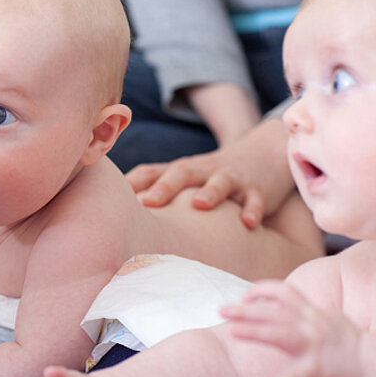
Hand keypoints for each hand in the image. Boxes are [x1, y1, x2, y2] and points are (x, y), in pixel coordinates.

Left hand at [126, 117, 292, 227]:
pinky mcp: (256, 188)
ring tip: (199, 205)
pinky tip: (247, 222)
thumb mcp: (183, 177)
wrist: (263, 153)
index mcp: (180, 170)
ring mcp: (230, 177)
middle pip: (181, 172)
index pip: (152, 171)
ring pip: (220, 181)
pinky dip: (252, 209)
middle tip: (148, 202)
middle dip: (164, 187)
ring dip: (210, 192)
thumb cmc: (211, 174)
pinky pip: (255, 198)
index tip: (111, 197)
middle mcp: (202, 170)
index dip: (133, 183)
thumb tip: (113, 213)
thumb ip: (153, 189)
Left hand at [220, 281, 362, 376]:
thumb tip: (282, 299)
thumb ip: (302, 308)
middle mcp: (310, 324)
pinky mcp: (316, 368)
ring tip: (231, 331)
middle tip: (220, 309)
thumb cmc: (346, 341)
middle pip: (272, 311)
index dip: (261, 290)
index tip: (243, 295)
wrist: (374, 363)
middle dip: (244, 310)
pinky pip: (293, 374)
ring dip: (252, 331)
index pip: (283, 291)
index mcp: (311, 311)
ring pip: (278, 334)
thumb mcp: (324, 316)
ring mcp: (312, 345)